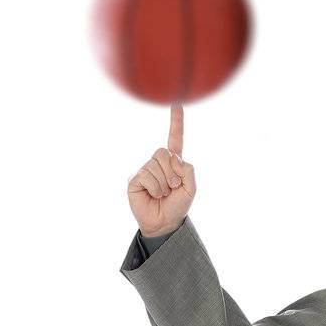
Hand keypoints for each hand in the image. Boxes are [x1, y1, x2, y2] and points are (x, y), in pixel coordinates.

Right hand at [126, 101, 196, 235]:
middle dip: (171, 172)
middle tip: (173, 187)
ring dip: (164, 183)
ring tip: (163, 194)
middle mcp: (157, 163)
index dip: (176, 122)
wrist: (164, 223)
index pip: (174, 139)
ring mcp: (145, 169)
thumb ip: (188, 169)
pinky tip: (153, 195)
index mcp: (173, 162)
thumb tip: (173, 158)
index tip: (177, 103)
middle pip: (164, 152)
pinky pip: (146, 175)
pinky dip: (155, 187)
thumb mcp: (191, 188)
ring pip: (156, 165)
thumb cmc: (177, 206)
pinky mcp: (135, 179)